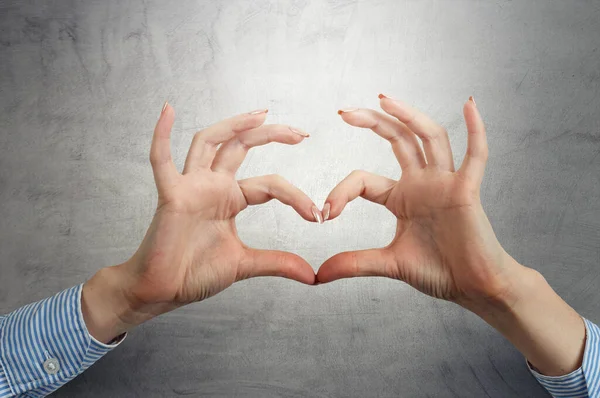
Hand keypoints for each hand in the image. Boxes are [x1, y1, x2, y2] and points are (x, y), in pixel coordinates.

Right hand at [83, 104, 318, 341]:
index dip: (296, 197)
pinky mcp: (171, 195)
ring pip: (210, 142)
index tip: (317, 216)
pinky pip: (161, 160)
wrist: (164, 290)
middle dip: (270, 135)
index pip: (270, 185)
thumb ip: (277, 263)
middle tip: (301, 133)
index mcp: (231, 200)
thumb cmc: (195, 273)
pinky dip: (161, 135)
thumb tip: (311, 275)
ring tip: (261, 114)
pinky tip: (168, 110)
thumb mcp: (245, 265)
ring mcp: (191, 187)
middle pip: (241, 147)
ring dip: (233, 125)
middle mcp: (213, 186)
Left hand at [317, 95, 519, 308]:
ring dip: (409, 116)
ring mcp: (445, 183)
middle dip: (372, 122)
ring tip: (384, 98)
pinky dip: (476, 130)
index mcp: (402, 197)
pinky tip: (469, 104)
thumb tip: (318, 276)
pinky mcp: (467, 191)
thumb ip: (355, 263)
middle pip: (398, 140)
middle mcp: (423, 183)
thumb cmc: (439, 271)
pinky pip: (475, 156)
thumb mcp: (389, 263)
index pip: (363, 180)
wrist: (474, 287)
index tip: (324, 214)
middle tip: (344, 111)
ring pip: (429, 138)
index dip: (341, 192)